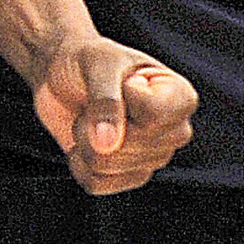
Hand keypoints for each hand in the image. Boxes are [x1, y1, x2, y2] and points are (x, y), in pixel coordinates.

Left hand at [33, 42, 195, 194]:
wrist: (62, 74)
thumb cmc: (88, 60)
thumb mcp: (98, 63)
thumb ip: (105, 100)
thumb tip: (108, 146)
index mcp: (181, 97)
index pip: (153, 117)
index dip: (123, 100)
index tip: (122, 82)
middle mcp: (174, 131)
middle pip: (130, 146)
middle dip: (96, 122)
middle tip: (95, 100)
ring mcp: (153, 157)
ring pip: (108, 166)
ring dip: (83, 140)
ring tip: (90, 117)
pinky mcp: (127, 176)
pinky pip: (96, 183)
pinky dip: (77, 162)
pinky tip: (83, 141)